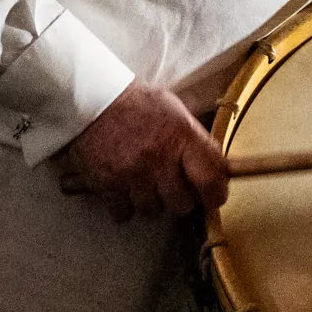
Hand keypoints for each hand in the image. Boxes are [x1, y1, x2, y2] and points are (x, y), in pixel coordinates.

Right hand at [52, 84, 227, 221]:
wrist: (92, 98)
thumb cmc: (137, 104)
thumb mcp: (175, 110)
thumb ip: (196, 141)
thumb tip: (219, 170)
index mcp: (182, 135)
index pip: (211, 180)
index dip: (215, 195)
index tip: (212, 198)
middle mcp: (158, 157)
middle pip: (182, 204)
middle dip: (179, 198)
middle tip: (171, 185)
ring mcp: (132, 172)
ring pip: (153, 210)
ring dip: (151, 201)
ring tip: (144, 182)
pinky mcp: (107, 183)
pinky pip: (124, 212)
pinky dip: (124, 205)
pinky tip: (124, 187)